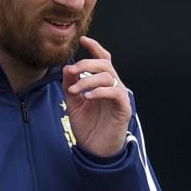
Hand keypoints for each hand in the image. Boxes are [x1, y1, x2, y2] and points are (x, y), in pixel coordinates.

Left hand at [62, 36, 131, 156]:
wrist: (95, 150)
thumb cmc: (87, 126)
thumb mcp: (73, 103)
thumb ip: (70, 85)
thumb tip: (66, 68)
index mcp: (102, 83)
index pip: (103, 59)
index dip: (94, 47)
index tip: (82, 40)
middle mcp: (113, 86)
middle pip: (104, 64)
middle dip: (86, 63)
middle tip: (71, 72)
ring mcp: (119, 96)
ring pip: (108, 76)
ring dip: (87, 80)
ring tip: (73, 91)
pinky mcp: (123, 108)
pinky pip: (114, 92)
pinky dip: (99, 92)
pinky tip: (87, 97)